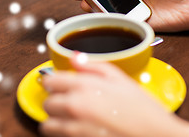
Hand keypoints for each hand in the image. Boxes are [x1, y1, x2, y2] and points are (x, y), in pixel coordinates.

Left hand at [40, 54, 181, 136]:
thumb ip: (93, 66)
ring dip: (56, 120)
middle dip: (56, 101)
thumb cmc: (142, 110)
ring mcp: (73, 129)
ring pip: (47, 124)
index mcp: (85, 87)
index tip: (59, 84)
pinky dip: (62, 134)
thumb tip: (73, 58)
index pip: (50, 81)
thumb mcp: (121, 79)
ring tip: (72, 119)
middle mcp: (75, 107)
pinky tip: (79, 130)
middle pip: (47, 102)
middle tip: (70, 101)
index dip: (54, 81)